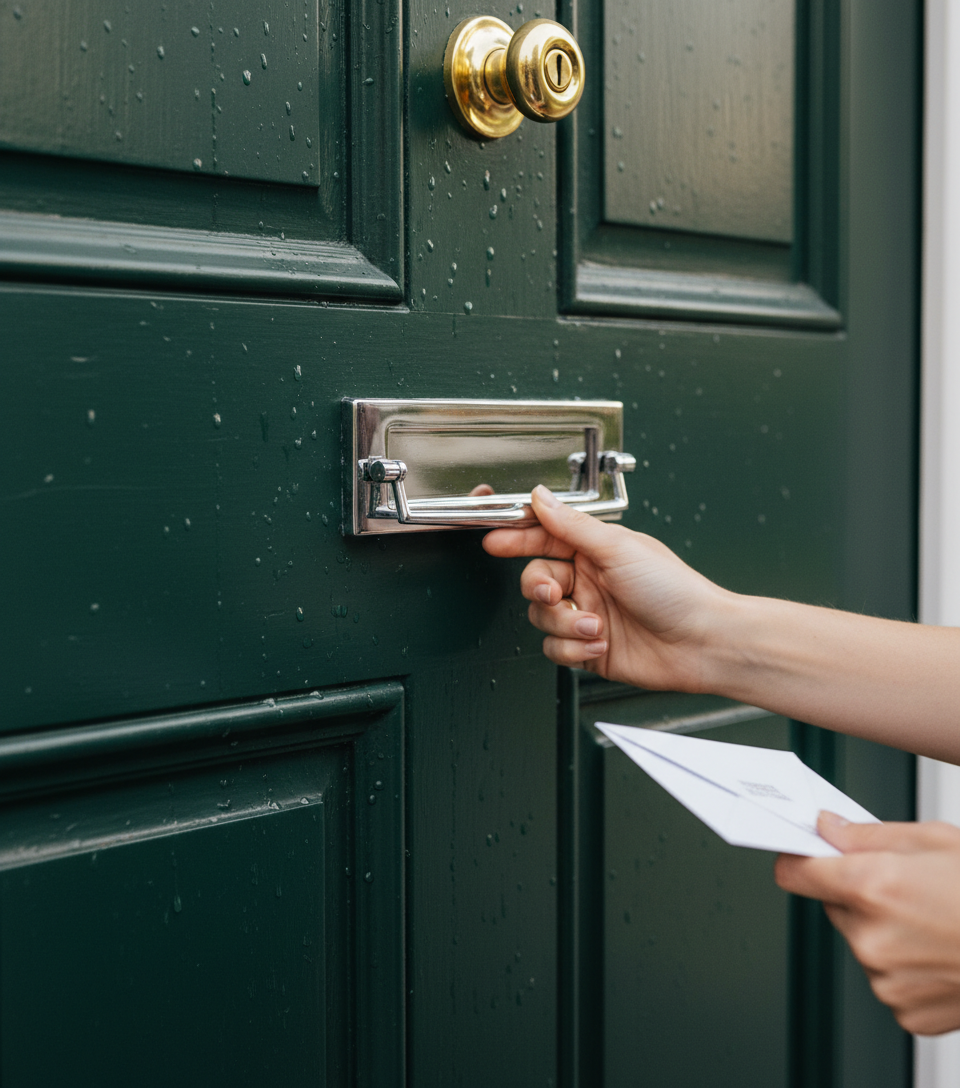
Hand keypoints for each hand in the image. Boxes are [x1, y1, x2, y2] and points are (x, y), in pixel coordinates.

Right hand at [482, 485, 733, 689]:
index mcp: (595, 551)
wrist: (702, 642)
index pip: (543, 538)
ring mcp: (587, 615)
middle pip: (534, 581)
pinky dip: (574, 648)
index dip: (516, 539)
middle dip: (541, 589)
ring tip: (596, 625)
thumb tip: (540, 497)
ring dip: (566, 624)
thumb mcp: (618, 548)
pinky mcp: (588, 649)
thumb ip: (571, 524)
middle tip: (557, 593)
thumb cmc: (675, 591)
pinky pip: (554, 650)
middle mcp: (588, 581)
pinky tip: (600, 643)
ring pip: (541, 618)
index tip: (495, 541)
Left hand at [776, 812, 959, 1034]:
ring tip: (933, 920)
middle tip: (903, 886)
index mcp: (873, 887)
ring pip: (861, 942)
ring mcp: (887, 980)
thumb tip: (827, 828)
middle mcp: (871, 938)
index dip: (799, 859)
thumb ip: (867, 834)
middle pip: (833, 906)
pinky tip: (940, 951)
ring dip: (883, 929)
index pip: (796, 873)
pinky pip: (886, 977)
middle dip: (857, 893)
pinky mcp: (904, 1011)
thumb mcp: (933, 839)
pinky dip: (905, 965)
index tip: (804, 854)